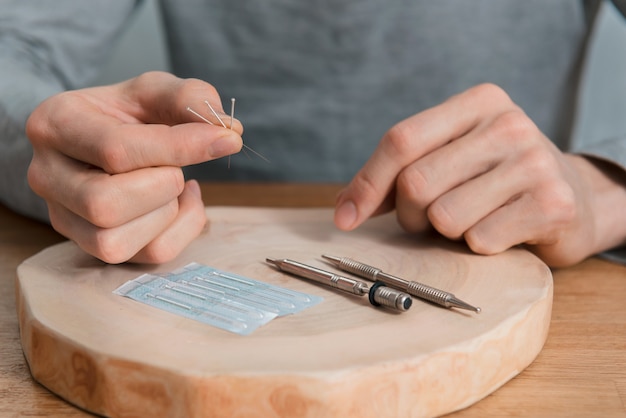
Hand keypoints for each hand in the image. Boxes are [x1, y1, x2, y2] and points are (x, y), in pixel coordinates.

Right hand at [26, 71, 242, 263]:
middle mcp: (46, 177)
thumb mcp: (155, 91)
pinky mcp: (91, 246)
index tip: (226, 139)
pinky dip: (180, 230)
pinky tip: (178, 203)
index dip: (179, 147)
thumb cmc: (128, 114)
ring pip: (116, 242)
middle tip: (176, 166)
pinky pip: (147, 256)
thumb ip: (190, 98)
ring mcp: (64, 218)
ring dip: (167, 212)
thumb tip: (228, 132)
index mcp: (55, 125)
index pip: (116, 149)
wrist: (104, 138)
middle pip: (105, 204)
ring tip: (174, 182)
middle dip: (162, 185)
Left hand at [334, 83, 625, 266]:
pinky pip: (479, 240)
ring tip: (472, 221)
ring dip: (446, 233)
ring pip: (444, 216)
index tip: (346, 219)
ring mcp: (534, 161)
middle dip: (411, 215)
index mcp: (477, 102)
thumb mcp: (451, 159)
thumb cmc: (495, 181)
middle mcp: (508, 123)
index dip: (366, 184)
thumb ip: (398, 174)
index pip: (401, 140)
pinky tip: (501, 231)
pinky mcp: (552, 203)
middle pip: (416, 183)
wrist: (572, 199)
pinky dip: (478, 247)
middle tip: (433, 219)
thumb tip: (346, 211)